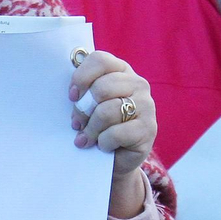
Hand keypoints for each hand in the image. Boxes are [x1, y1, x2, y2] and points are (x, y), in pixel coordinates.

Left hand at [70, 51, 156, 215]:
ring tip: (86, 138)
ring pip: (107, 112)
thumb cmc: (98, 126)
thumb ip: (83, 89)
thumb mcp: (89, 104)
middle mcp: (138, 84)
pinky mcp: (148, 129)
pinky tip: (103, 146)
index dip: (81, 77)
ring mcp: (146, 106)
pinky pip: (116, 133)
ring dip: (91, 129)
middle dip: (83, 109)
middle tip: (77, 124)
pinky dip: (103, 143)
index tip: (72, 96)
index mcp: (121, 71)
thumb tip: (73, 90)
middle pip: (101, 88)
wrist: (116, 158)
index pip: (100, 60)